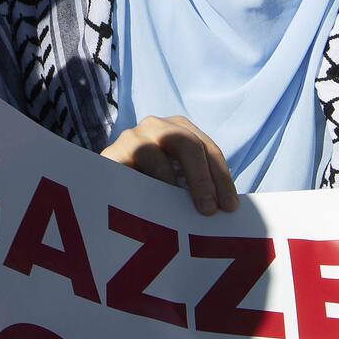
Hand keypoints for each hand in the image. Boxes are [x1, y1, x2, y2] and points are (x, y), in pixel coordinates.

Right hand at [99, 115, 239, 215]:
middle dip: (201, 177)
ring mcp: (131, 138)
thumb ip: (198, 188)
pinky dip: (138, 189)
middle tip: (208, 210)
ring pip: (153, 155)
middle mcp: (156, 126)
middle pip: (184, 143)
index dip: (221, 178)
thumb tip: (224, 211)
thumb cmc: (155, 185)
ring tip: (177, 212)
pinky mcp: (109, 155)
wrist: (110, 183)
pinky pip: (125, 170)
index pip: (208, 149)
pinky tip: (148, 209)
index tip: (229, 208)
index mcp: (180, 129)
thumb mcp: (180, 181)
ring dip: (168, 182)